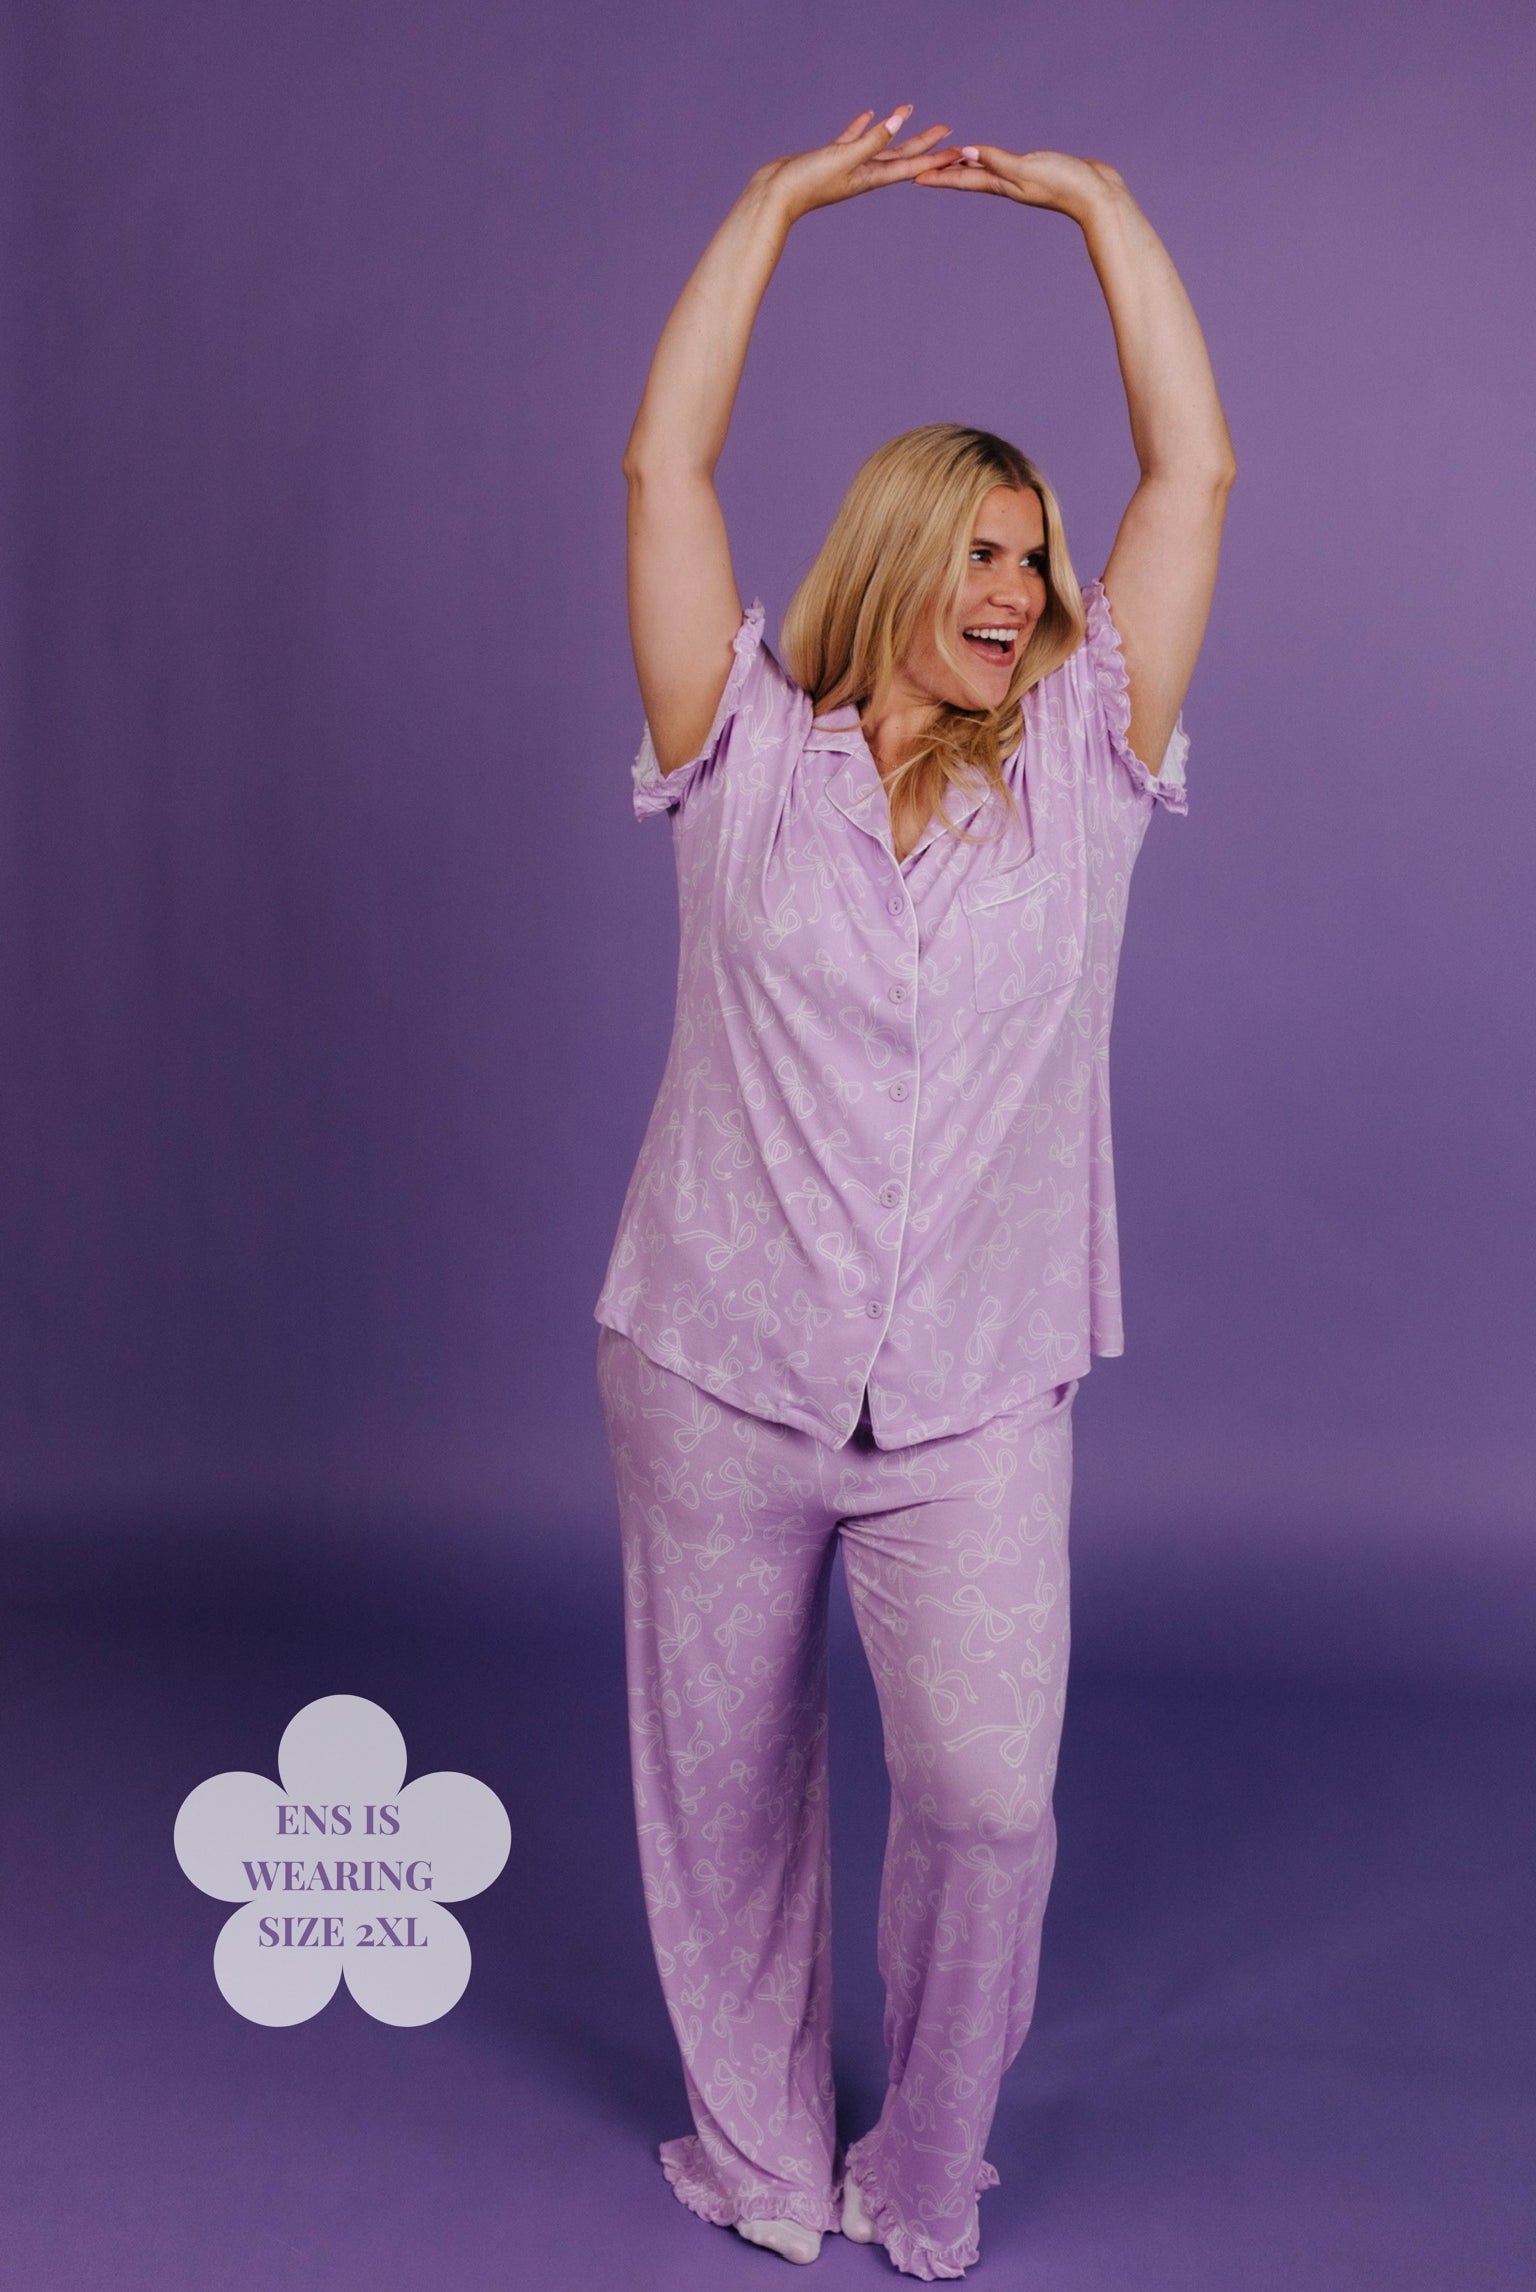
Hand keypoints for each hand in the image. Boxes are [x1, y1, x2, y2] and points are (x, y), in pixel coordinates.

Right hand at [754, 109, 960, 225]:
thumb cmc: (806, 183)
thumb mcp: (842, 158)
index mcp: (870, 177)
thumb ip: (870, 140)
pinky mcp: (830, 158)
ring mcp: (847, 166)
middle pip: (901, 156)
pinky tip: (869, 114)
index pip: (911, 166)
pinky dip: (862, 127)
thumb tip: (897, 121)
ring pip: (878, 144)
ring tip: (908, 109)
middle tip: (947, 130)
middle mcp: (863, 173)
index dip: (936, 158)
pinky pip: (852, 139)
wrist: (773, 196)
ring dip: (894, 129)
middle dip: (925, 143)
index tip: (958, 151)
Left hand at [913, 144, 1128, 225]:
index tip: (912, 177)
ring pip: (985, 172)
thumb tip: (965, 153)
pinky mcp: (1036, 172)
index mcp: (1003, 185)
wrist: (1098, 196)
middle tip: (922, 169)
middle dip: (946, 172)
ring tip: (950, 161)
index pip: (963, 179)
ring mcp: (1021, 180)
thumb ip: (997, 161)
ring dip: (966, 167)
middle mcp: (1008, 184)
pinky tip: (990, 159)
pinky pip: (1003, 165)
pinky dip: (990, 161)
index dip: (938, 177)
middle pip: (969, 177)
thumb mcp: (1027, 169)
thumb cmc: (1065, 183)